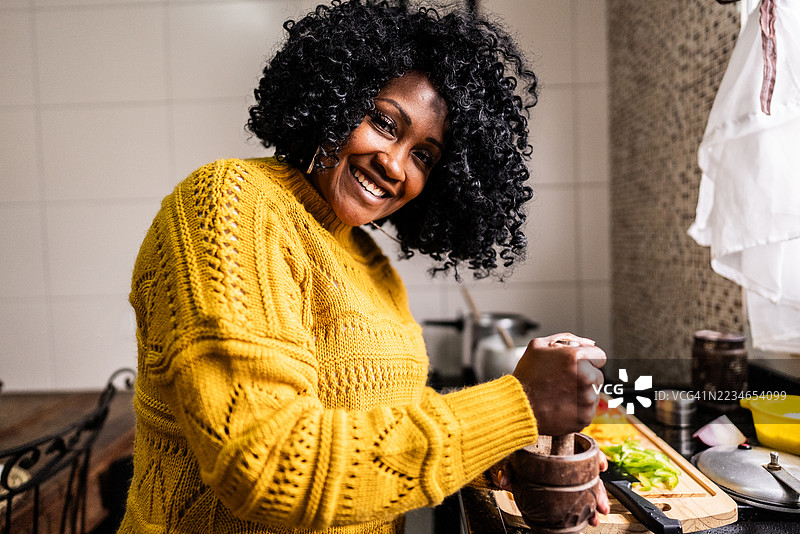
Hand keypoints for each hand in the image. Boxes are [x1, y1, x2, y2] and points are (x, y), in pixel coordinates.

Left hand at [488, 450, 610, 531]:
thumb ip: (508, 467)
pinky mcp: (564, 486)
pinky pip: (579, 494)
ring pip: (587, 485)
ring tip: (597, 515)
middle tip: (601, 505)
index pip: (582, 447)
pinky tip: (591, 515)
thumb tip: (505, 481)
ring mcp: (566, 473)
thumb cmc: (512, 453)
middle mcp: (565, 459)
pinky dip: (586, 505)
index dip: (594, 456)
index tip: (601, 467)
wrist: (506, 459)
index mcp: (556, 446)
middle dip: (598, 489)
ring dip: (595, 500)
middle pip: (588, 472)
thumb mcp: (509, 456)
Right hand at [512, 333, 605, 435]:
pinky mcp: (585, 417)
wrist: (517, 405)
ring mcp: (587, 399)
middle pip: (598, 376)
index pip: (600, 356)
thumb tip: (589, 343)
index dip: (587, 360)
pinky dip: (577, 409)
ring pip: (593, 394)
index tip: (576, 367)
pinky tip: (561, 406)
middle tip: (564, 382)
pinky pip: (588, 410)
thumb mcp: (539, 345)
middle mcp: (586, 378)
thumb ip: (567, 339)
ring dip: (582, 394)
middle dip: (585, 377)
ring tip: (560, 395)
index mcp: (577, 357)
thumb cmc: (526, 375)